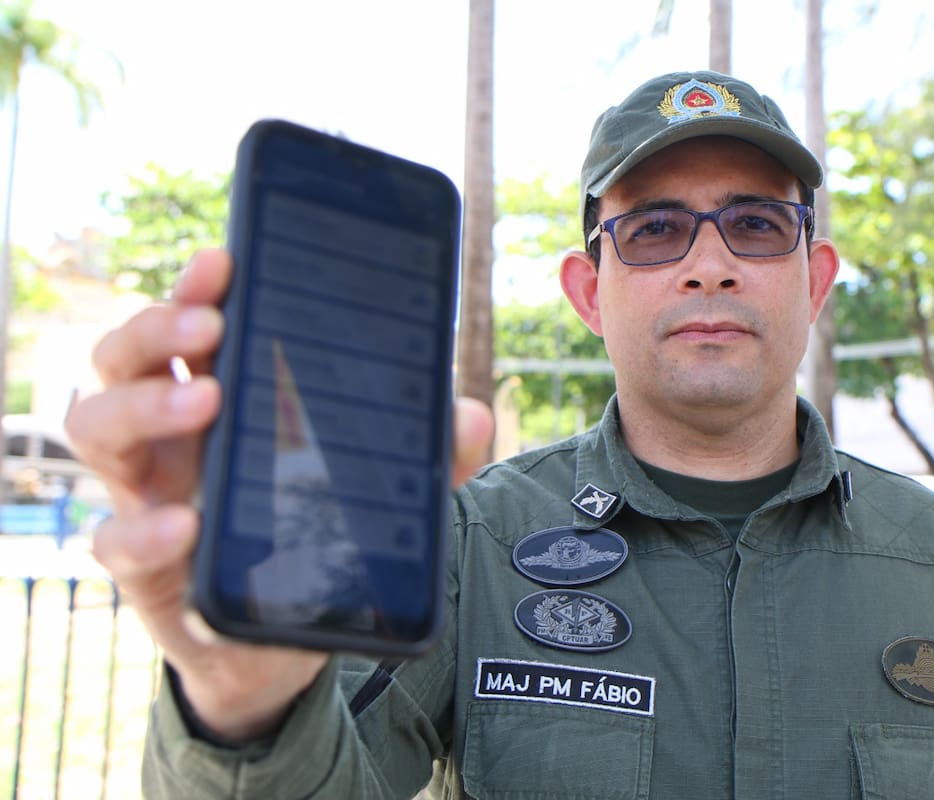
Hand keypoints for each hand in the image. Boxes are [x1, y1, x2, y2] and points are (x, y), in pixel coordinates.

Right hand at [66, 249, 495, 740]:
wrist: (276, 641)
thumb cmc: (312, 538)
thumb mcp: (374, 490)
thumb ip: (423, 455)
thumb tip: (471, 414)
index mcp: (222, 402)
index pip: (193, 329)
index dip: (198, 289)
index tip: (226, 259)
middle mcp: (170, 438)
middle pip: (124, 358)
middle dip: (158, 327)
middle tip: (211, 325)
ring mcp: (148, 496)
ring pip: (97, 428)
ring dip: (142, 405)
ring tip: (204, 401)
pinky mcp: (145, 566)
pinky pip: (114, 540)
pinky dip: (143, 529)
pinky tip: (186, 525)